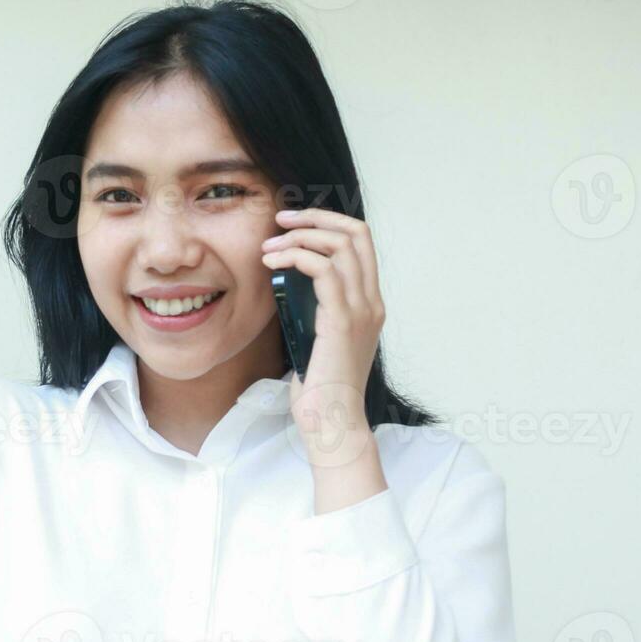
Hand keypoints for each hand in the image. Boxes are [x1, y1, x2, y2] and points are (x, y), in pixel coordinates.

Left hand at [261, 207, 385, 447]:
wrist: (331, 424)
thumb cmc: (319, 390)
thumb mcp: (317, 339)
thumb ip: (313, 310)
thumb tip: (287, 284)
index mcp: (369, 305)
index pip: (360, 243)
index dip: (328, 222)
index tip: (292, 224)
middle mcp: (372, 303)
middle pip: (356, 233)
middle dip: (315, 218)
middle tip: (279, 221)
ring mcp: (362, 311)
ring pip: (340, 246)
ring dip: (300, 237)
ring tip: (268, 247)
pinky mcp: (344, 322)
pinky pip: (325, 270)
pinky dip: (296, 257)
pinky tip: (273, 263)